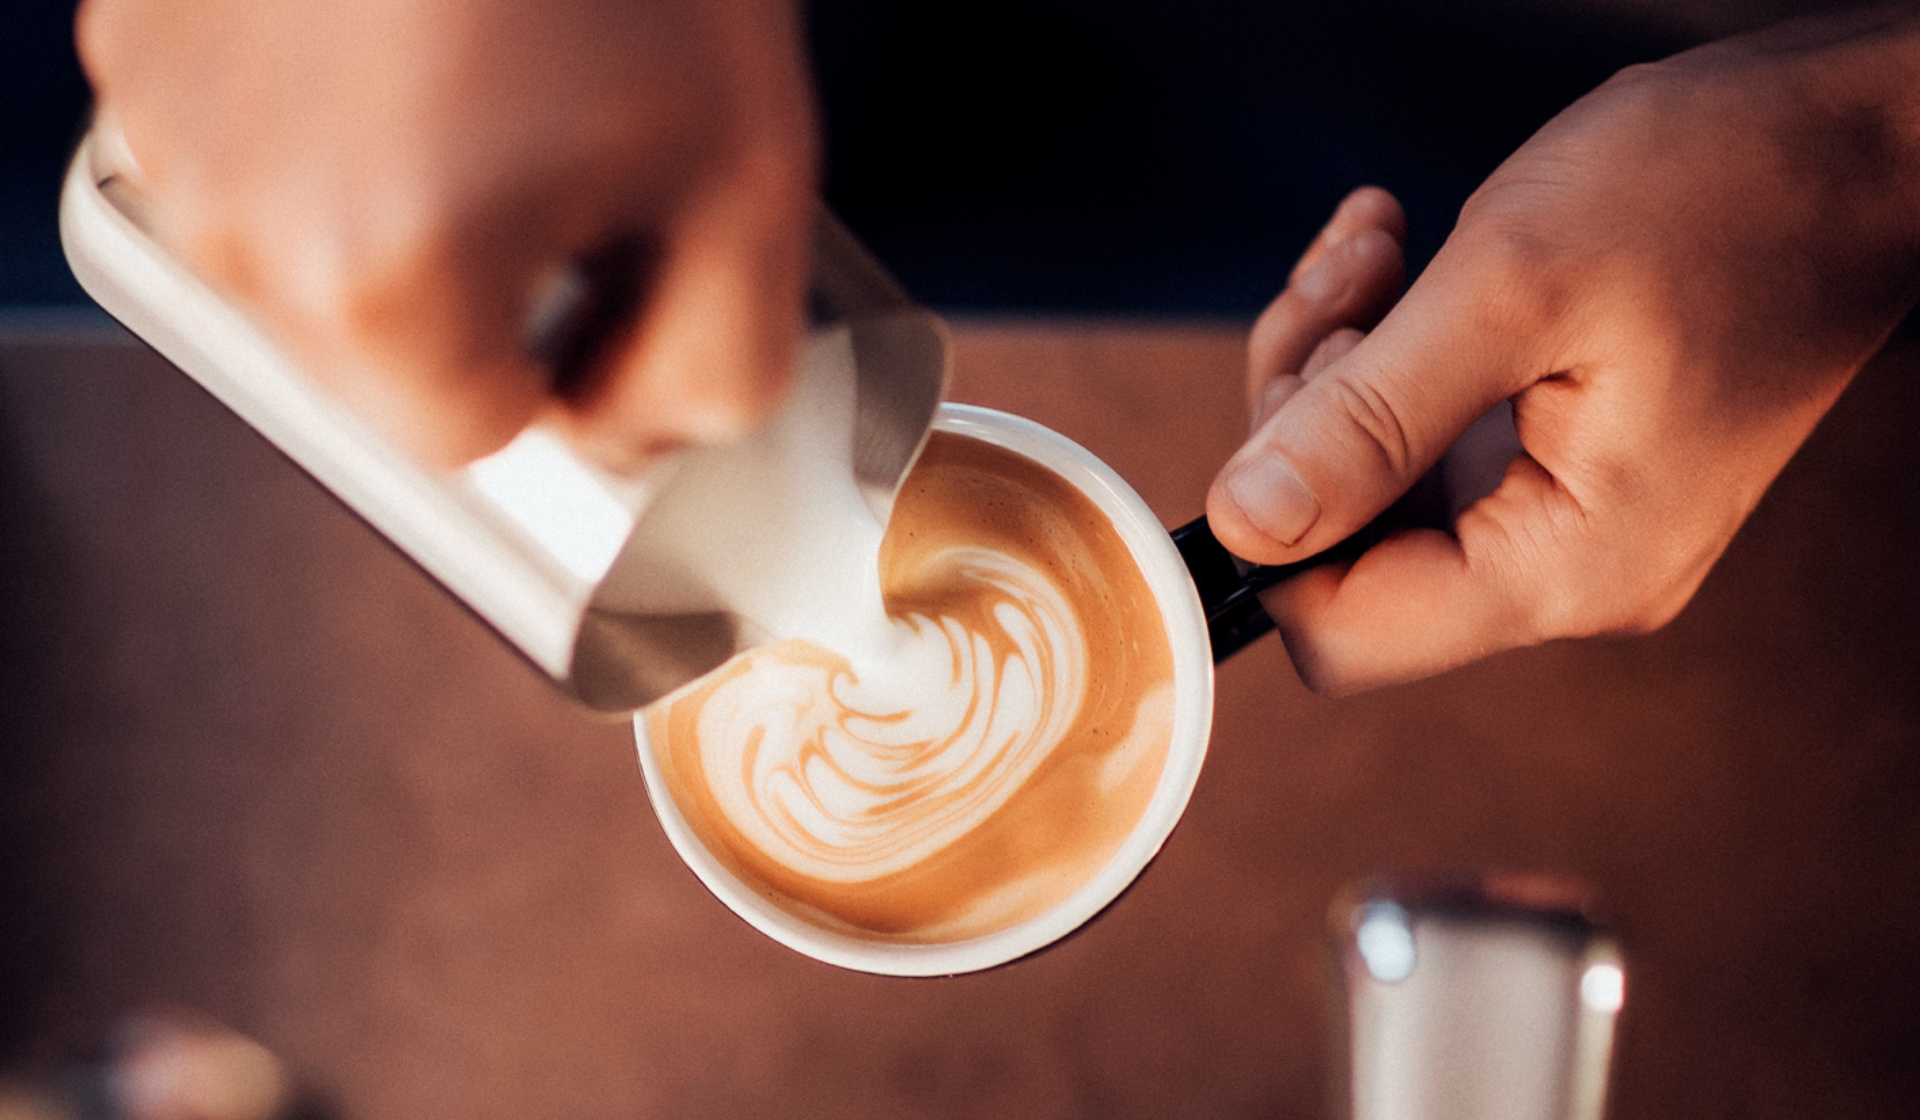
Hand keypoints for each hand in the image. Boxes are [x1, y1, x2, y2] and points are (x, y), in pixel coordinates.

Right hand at [76, 0, 818, 470]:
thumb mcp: (749, 189)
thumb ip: (710, 373)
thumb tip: (635, 441)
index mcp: (375, 286)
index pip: (474, 433)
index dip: (571, 357)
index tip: (614, 266)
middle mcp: (236, 222)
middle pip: (381, 359)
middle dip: (488, 291)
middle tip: (571, 155)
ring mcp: (168, 118)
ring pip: (311, 261)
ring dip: (405, 213)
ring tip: (495, 81)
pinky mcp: (140, 36)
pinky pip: (255, 157)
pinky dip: (335, 132)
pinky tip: (416, 46)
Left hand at [1208, 9, 1919, 692]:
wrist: (1854, 137)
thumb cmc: (1726, 189)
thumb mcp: (1514, 290)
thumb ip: (1368, 420)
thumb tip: (1247, 525)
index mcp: (1565, 567)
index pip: (1344, 636)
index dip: (1271, 539)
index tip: (1281, 406)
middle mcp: (1570, 568)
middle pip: (1345, 555)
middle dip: (1304, 417)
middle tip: (1345, 293)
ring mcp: (1568, 514)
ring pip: (1370, 483)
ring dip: (1338, 361)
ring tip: (1375, 251)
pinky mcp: (1563, 456)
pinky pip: (1422, 434)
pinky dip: (1385, 346)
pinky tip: (1395, 257)